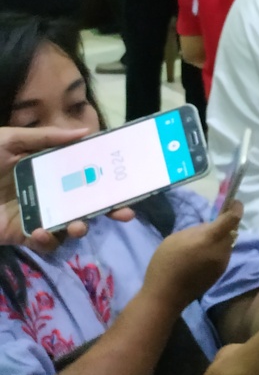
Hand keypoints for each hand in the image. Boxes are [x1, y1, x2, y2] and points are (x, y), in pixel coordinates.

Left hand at [0, 125, 135, 250]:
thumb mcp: (9, 140)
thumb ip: (45, 137)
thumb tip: (86, 132)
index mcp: (48, 168)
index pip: (85, 172)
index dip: (109, 176)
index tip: (130, 179)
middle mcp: (48, 192)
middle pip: (87, 201)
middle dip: (109, 209)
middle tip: (125, 213)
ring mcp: (38, 214)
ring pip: (71, 224)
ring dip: (81, 226)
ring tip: (79, 225)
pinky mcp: (22, 235)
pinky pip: (45, 242)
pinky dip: (48, 240)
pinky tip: (41, 230)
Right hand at [143, 203, 240, 312]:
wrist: (165, 297)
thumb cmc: (165, 264)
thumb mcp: (175, 239)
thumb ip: (197, 230)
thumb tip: (210, 227)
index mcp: (210, 238)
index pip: (233, 218)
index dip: (236, 208)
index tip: (233, 202)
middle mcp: (221, 250)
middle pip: (232, 231)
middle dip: (225, 225)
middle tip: (209, 226)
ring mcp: (223, 263)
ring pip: (228, 243)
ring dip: (220, 239)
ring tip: (201, 244)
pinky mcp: (220, 273)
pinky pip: (223, 255)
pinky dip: (216, 250)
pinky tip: (200, 257)